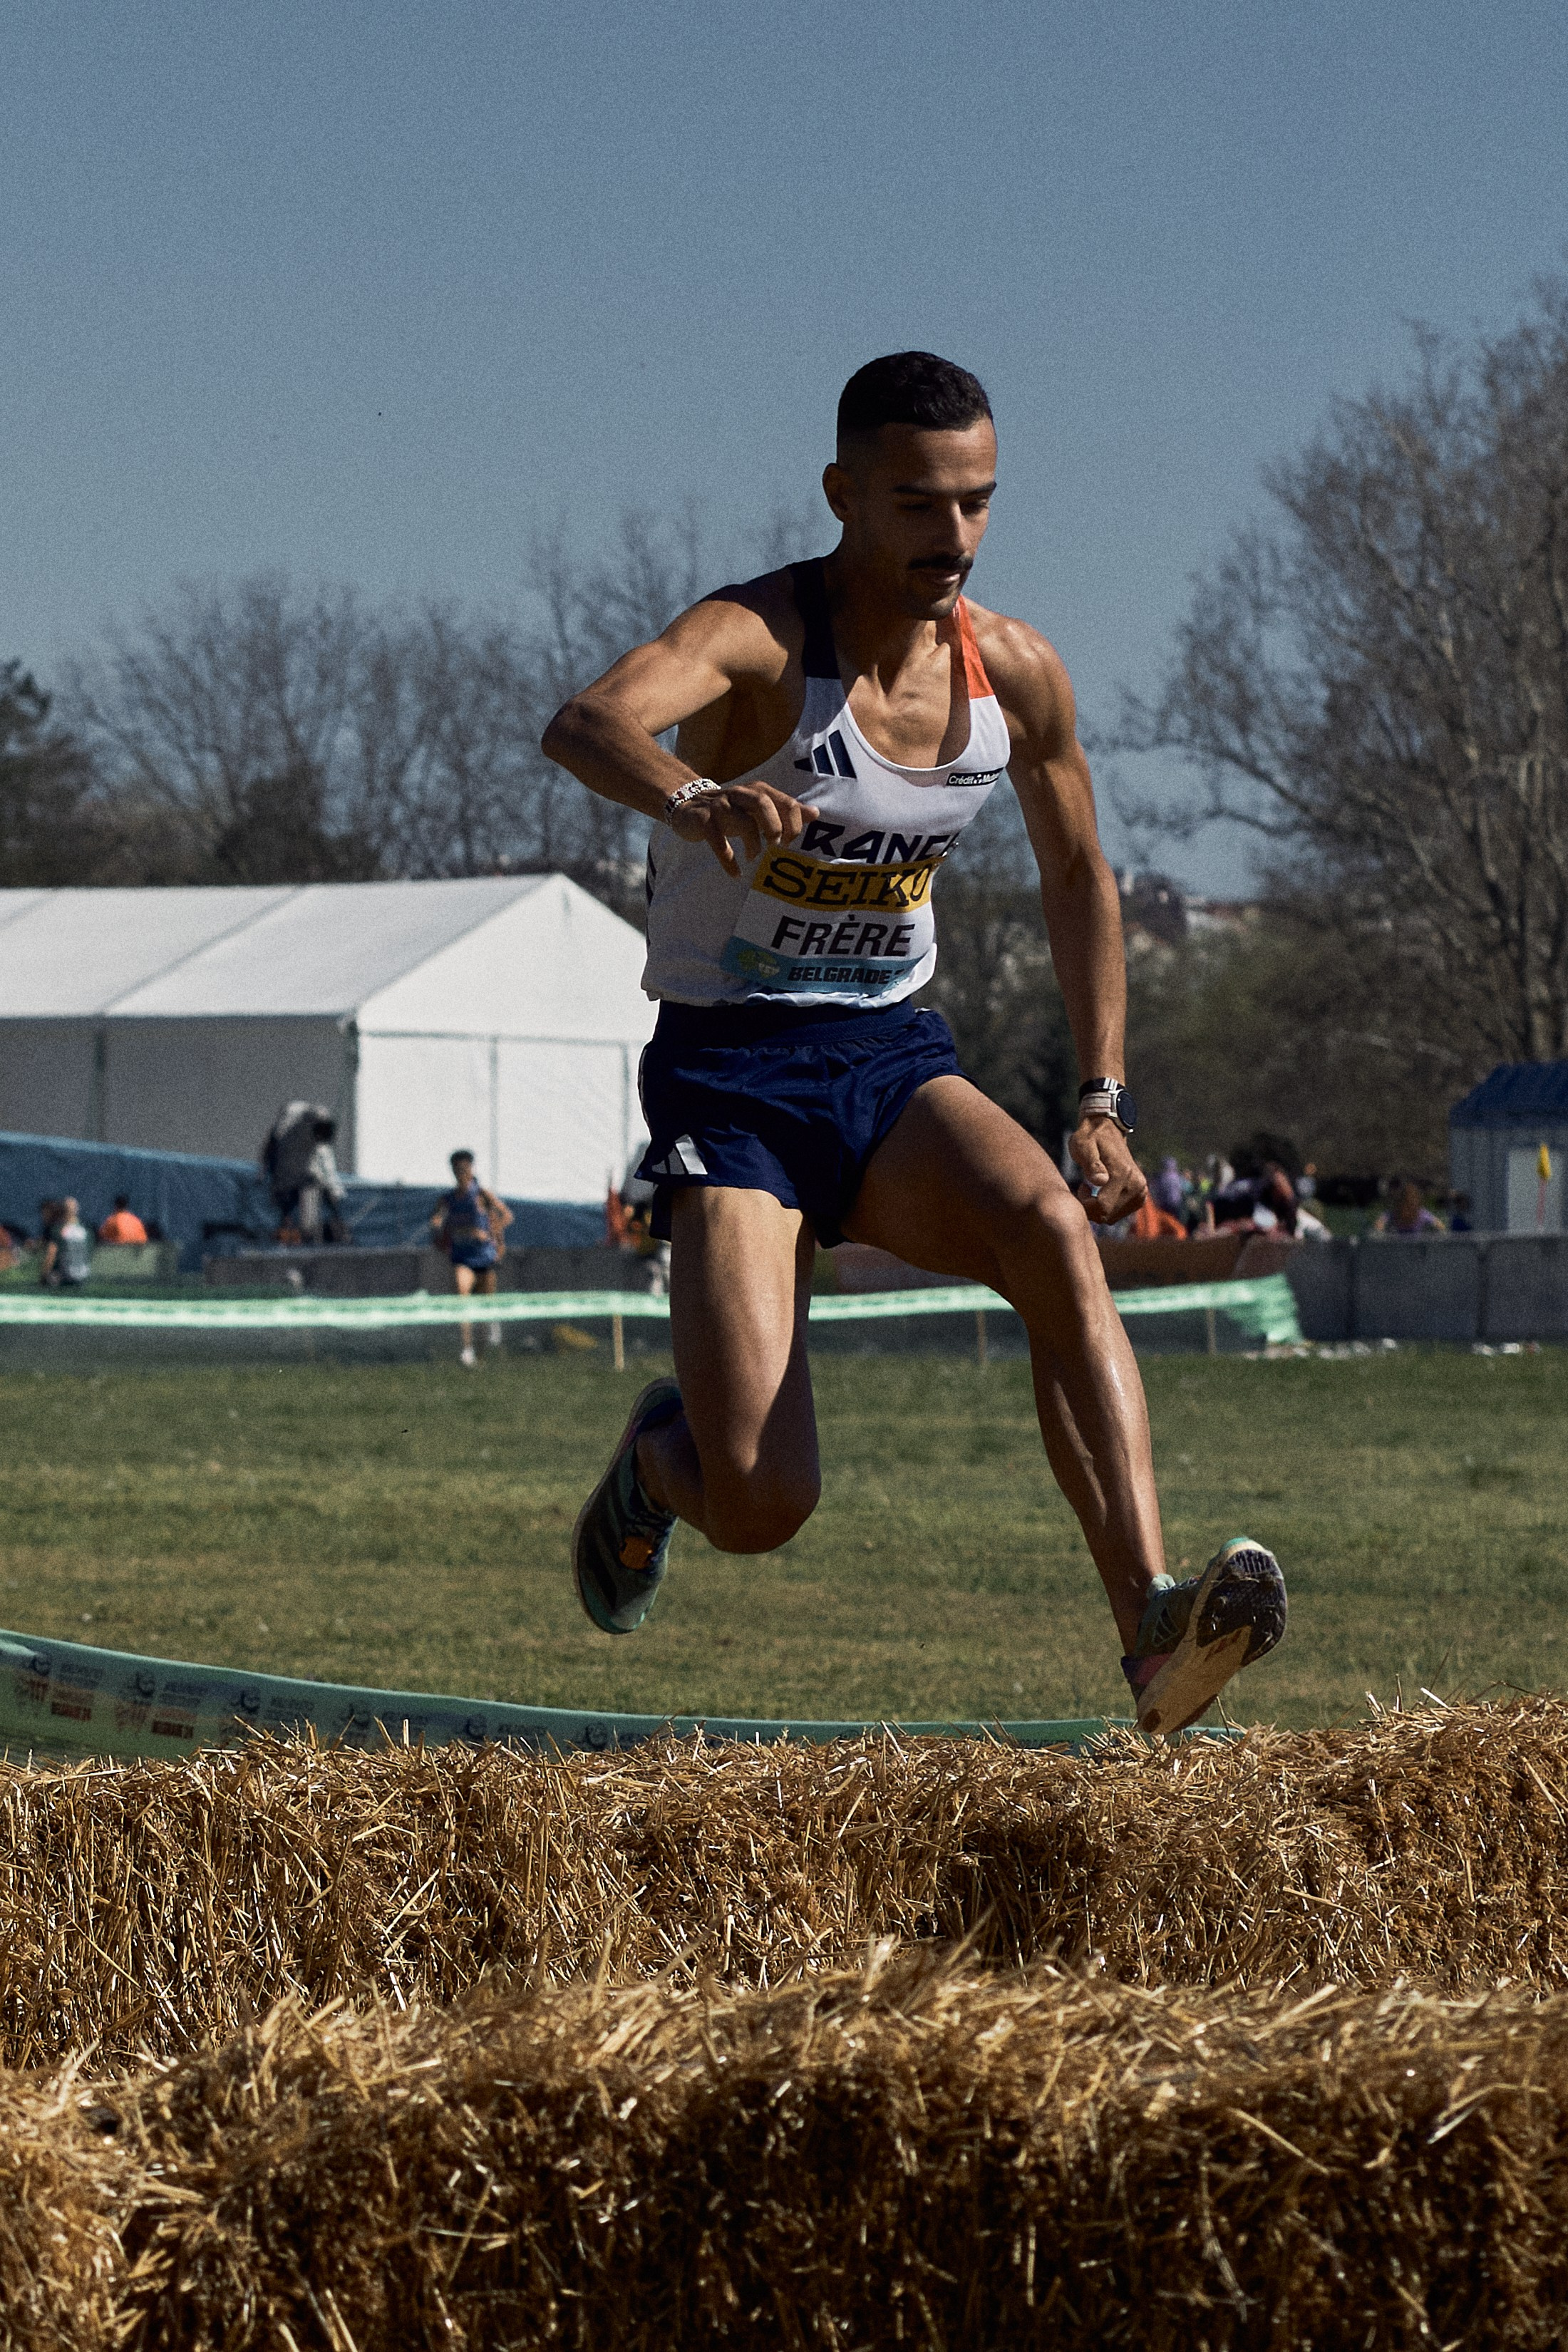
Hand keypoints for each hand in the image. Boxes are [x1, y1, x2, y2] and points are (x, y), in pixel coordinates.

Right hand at [668, 782, 819, 875]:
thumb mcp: (758, 807)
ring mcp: (720, 807)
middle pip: (764, 803)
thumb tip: (815, 813)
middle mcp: (740, 795)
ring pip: (742, 820)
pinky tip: (735, 873)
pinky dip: (728, 859)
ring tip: (753, 858)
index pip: (786, 802)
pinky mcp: (703, 821)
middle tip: (776, 847)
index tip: (789, 843)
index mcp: (758, 791)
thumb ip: (786, 810)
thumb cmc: (731, 810)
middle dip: (775, 828)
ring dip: (753, 843)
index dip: (793, 825)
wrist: (687, 804)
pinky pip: (717, 840)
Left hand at [1070, 1116, 1146, 1224]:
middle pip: (1108, 1215)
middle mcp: (1137, 1184)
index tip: (1080, 1187)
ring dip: (1098, 1208)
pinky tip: (1101, 1193)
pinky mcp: (1140, 1196)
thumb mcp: (1083, 1145)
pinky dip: (1107, 1208)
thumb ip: (1091, 1163)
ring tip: (1092, 1188)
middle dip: (1091, 1208)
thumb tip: (1100, 1181)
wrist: (1108, 1130)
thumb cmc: (1091, 1137)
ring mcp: (1141, 1191)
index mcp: (1123, 1173)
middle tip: (1084, 1188)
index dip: (1086, 1204)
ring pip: (1113, 1217)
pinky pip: (1119, 1214)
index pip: (1102, 1207)